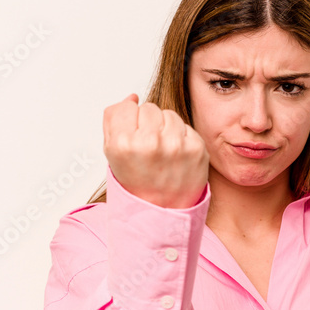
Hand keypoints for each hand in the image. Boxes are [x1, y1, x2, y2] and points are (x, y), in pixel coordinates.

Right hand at [103, 93, 209, 208]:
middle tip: (148, 147)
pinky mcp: (197, 148)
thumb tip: (131, 98)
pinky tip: (176, 156)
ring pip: (169, 114)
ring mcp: (176, 145)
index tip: (132, 135)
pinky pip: (186, 127)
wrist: (163, 211)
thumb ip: (114, 120)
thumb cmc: (138, 184)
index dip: (129, 120)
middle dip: (148, 123)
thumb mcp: (112, 154)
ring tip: (163, 151)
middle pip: (149, 108)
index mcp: (124, 143)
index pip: (127, 107)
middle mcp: (150, 142)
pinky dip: (181, 138)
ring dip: (166, 128)